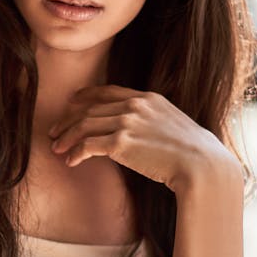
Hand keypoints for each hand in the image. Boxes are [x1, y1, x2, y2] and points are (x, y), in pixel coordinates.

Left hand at [48, 85, 243, 194]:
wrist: (201, 165)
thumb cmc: (193, 153)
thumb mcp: (173, 125)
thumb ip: (152, 122)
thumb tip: (135, 134)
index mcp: (148, 98)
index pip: (108, 91)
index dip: (86, 95)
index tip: (72, 102)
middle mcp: (135, 106)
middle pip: (90, 109)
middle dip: (68, 121)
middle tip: (54, 132)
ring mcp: (127, 122)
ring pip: (85, 125)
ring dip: (67, 138)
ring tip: (56, 149)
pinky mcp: (121, 143)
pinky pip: (88, 145)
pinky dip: (76, 153)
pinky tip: (71, 161)